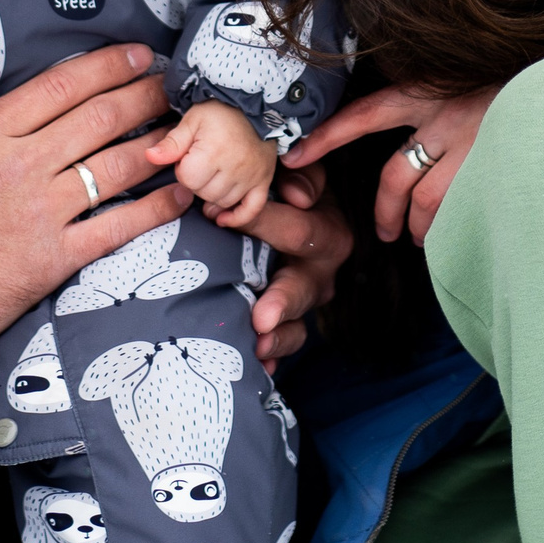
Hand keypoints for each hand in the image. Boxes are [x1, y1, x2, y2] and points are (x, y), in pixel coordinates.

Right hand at [0, 44, 193, 361]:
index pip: (60, 85)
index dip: (106, 65)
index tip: (134, 55)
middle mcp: (21, 162)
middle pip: (100, 117)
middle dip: (143, 96)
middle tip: (169, 85)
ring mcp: (42, 209)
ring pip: (117, 165)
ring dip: (157, 145)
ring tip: (183, 133)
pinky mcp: (55, 257)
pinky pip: (118, 226)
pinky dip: (155, 209)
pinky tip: (180, 196)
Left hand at [145, 103, 278, 228]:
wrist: (254, 104)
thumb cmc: (220, 111)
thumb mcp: (192, 120)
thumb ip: (171, 143)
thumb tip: (150, 156)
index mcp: (214, 151)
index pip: (188, 179)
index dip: (183, 170)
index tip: (188, 157)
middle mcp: (235, 167)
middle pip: (205, 193)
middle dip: (197, 182)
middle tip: (201, 164)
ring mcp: (252, 175)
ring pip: (224, 202)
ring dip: (212, 195)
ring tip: (210, 178)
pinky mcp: (264, 180)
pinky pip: (252, 209)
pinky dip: (238, 217)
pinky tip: (223, 218)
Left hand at [239, 165, 350, 372]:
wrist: (302, 217)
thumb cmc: (293, 190)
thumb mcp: (302, 174)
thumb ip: (302, 175)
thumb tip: (296, 194)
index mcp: (327, 232)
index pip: (295, 229)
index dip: (257, 222)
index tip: (216, 216)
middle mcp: (320, 272)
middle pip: (301, 289)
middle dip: (280, 304)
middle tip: (260, 317)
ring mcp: (305, 303)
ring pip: (296, 326)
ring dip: (276, 338)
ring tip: (257, 348)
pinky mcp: (290, 322)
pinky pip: (284, 345)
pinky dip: (270, 358)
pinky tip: (254, 368)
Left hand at [286, 83, 498, 244]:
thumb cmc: (503, 84)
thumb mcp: (456, 80)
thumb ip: (425, 108)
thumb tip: (399, 144)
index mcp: (424, 92)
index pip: (363, 116)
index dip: (327, 137)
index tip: (292, 158)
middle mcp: (443, 117)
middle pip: (395, 176)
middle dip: (386, 213)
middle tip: (385, 234)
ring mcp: (471, 146)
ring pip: (427, 202)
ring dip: (419, 227)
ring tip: (420, 237)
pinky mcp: (496, 169)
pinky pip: (463, 211)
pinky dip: (454, 227)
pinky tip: (456, 232)